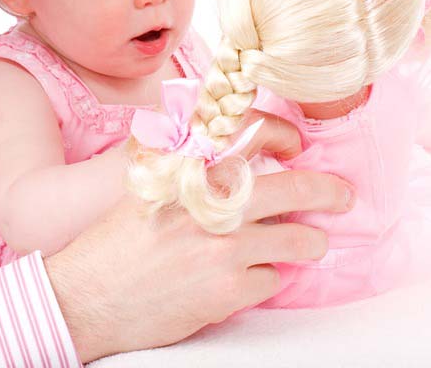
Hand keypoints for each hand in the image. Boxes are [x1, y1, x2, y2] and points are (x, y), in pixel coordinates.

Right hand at [45, 113, 354, 361]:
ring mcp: (226, 246)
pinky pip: (273, 280)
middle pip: (295, 187)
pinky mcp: (230, 288)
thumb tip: (232, 156)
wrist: (87, 296)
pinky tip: (247, 279)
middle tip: (343, 196)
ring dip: (310, 243)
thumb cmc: (114, 242)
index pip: (255, 134)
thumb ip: (188, 166)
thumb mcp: (147, 186)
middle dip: (329, 192)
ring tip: (310, 245)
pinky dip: (267, 279)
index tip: (298, 146)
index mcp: (193, 169)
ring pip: (299, 240)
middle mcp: (214, 202)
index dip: (286, 136)